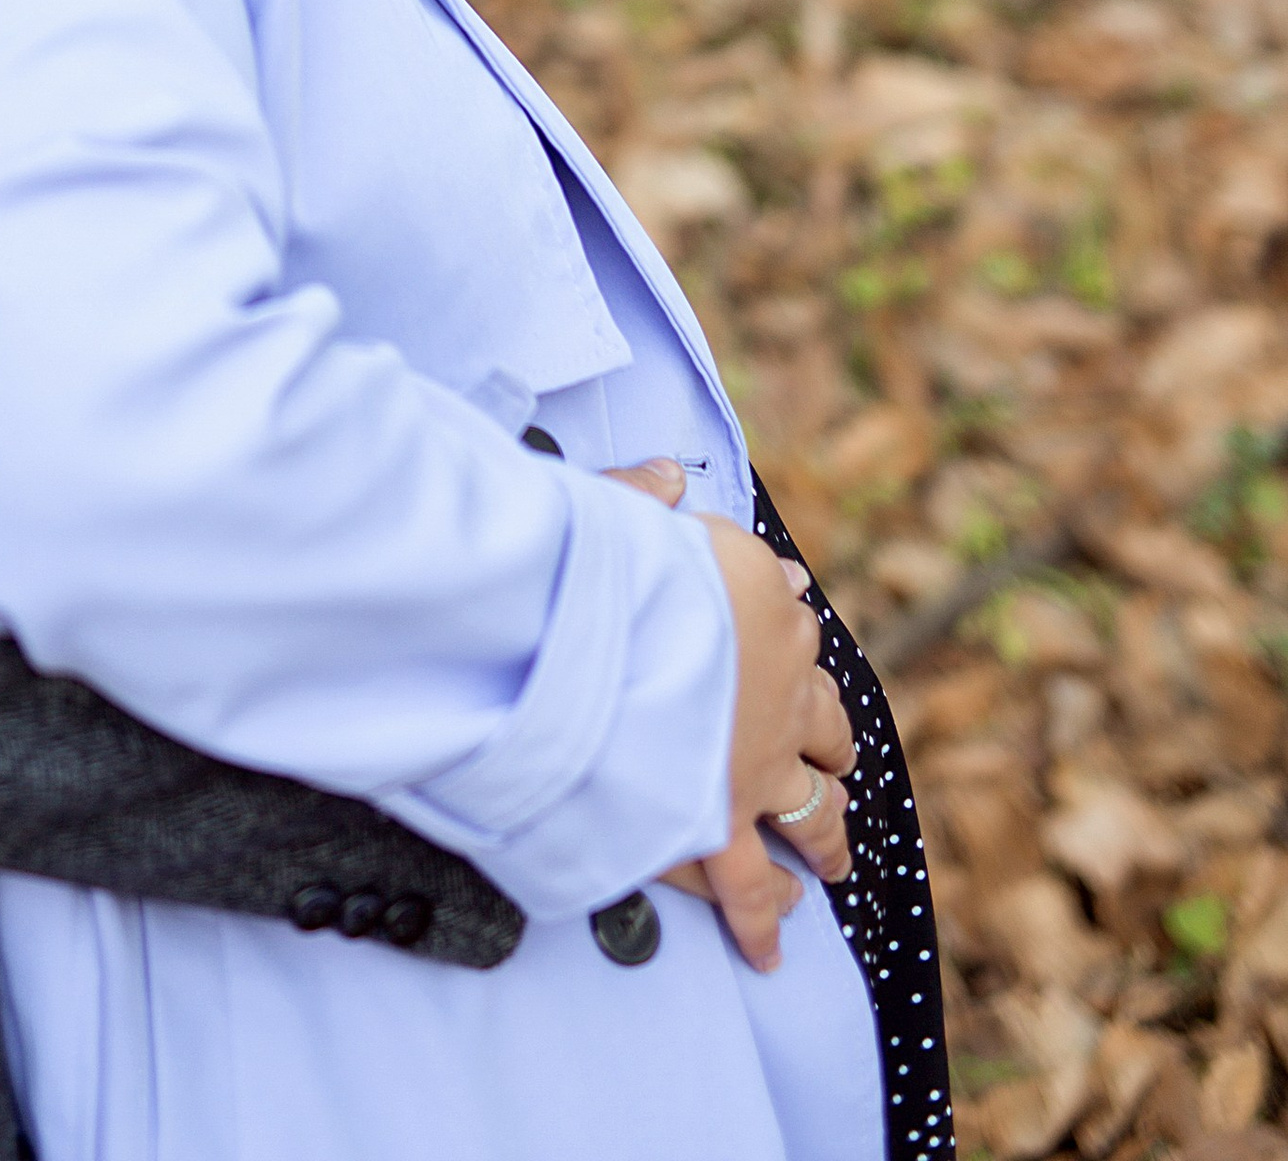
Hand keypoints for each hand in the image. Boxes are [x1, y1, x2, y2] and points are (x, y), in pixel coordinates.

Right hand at [600, 468, 853, 973]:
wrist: (587, 637)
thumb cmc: (595, 566)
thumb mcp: (619, 509)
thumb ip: (645, 497)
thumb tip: (671, 476)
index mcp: (762, 606)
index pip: (792, 619)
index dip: (788, 625)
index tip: (787, 624)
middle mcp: (780, 690)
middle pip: (827, 724)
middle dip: (831, 743)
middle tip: (833, 760)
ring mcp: (757, 766)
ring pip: (817, 812)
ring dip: (829, 835)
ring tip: (832, 857)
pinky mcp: (720, 826)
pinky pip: (749, 887)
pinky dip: (764, 919)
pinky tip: (773, 943)